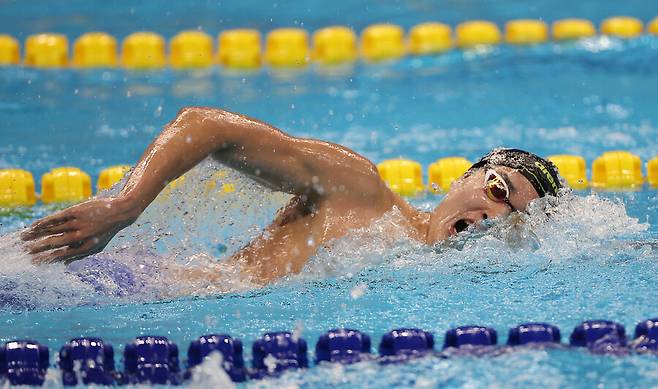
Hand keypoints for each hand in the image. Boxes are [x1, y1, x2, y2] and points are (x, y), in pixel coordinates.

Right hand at [21, 197, 138, 263]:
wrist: (121, 212)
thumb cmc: (106, 231)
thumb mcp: (97, 246)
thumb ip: (80, 255)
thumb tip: (64, 265)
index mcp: (86, 248)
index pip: (62, 256)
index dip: (47, 260)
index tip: (34, 263)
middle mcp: (81, 236)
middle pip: (54, 244)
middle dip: (38, 249)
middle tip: (25, 252)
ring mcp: (78, 223)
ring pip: (52, 230)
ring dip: (35, 234)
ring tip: (23, 237)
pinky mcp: (76, 211)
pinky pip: (56, 218)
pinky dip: (43, 222)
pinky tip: (34, 226)